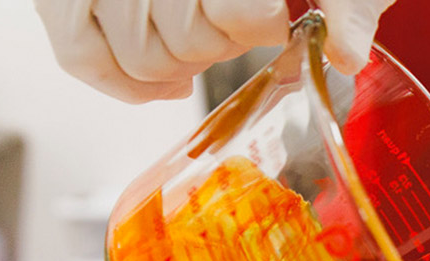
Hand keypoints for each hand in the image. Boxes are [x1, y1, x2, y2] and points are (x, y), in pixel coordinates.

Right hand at [35, 0, 393, 103]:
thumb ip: (347, 3)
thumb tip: (348, 54)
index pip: (237, 12)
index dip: (260, 25)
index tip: (273, 17)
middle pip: (186, 44)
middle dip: (217, 45)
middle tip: (229, 24)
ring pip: (141, 59)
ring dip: (178, 63)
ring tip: (195, 33)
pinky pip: (81, 55)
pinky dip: (120, 82)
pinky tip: (163, 84)